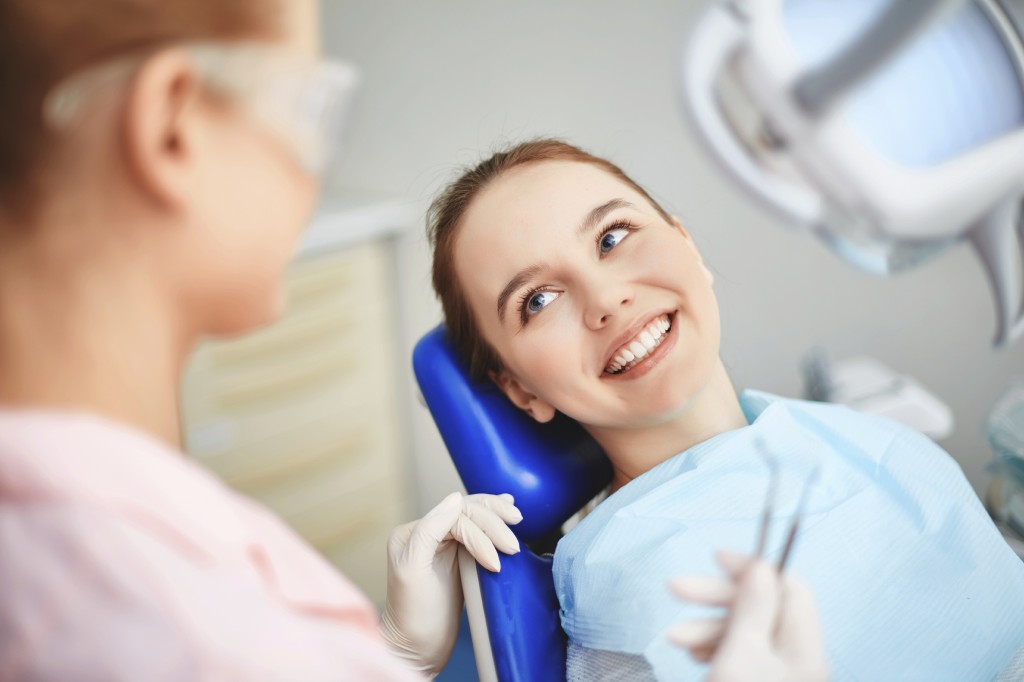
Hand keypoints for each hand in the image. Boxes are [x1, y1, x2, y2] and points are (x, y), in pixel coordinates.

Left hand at [380, 492, 521, 675]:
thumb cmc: (413, 615)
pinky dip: (494, 521)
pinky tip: (506, 513)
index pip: (454, 516)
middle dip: (493, 524)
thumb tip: (455, 498)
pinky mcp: (459, 556)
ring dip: (497, 519)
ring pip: (475, 516)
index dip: (479, 533)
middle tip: (513, 546)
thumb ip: (429, 530)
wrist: (418, 647)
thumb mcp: (412, 570)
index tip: (494, 562)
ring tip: (516, 522)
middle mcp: (428, 533)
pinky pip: (479, 530)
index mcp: (412, 532)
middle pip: (467, 511)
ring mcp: (445, 544)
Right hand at [668, 551, 828, 681]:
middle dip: (716, 597)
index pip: (788, 587)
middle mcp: (797, 660)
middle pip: (762, 608)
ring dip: (706, 627)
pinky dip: (713, 648)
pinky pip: (739, 655)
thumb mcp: (741, 653)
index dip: (753, 568)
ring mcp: (779, 677)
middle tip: (674, 587)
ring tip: (676, 639)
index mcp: (804, 648)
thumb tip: (761, 567)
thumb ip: (752, 607)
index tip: (715, 559)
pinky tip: (693, 654)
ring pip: (744, 633)